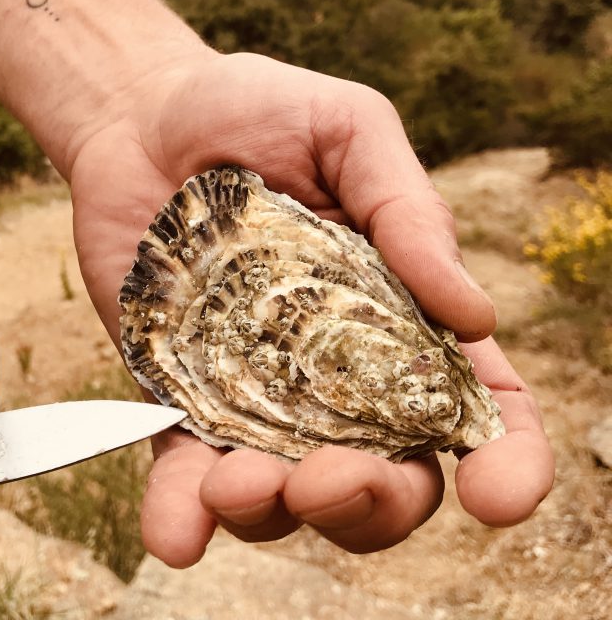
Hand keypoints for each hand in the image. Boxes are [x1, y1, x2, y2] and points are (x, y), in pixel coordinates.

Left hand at [70, 51, 554, 565]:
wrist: (140, 116)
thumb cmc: (254, 109)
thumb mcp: (348, 130)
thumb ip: (411, 212)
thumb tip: (477, 315)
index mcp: (399, 310)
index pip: (475, 401)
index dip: (505, 458)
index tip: (500, 493)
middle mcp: (337, 368)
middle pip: (385, 475)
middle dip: (371, 503)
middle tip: (328, 480)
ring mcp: (256, 388)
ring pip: (285, 495)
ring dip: (271, 516)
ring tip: (238, 485)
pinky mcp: (178, 392)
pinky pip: (185, 470)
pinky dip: (182, 515)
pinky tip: (174, 536)